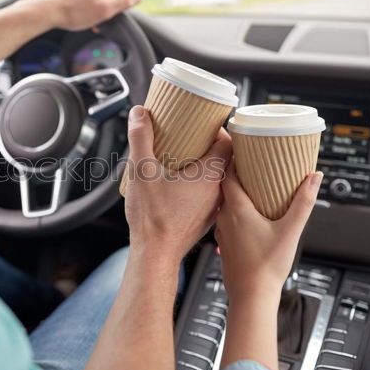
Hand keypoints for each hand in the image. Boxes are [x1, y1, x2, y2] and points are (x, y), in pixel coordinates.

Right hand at [124, 106, 231, 266]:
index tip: (205, 122)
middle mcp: (217, 192)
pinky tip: (182, 183)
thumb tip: (140, 115)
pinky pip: (209, 195)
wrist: (154, 255)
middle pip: (226, 160)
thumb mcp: (141, 171)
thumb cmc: (153, 221)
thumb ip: (140, 138)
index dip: (219, 129)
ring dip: (206, 166)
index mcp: (210, 176)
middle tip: (194, 135)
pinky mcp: (204, 219)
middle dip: (211, 145)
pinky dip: (200, 184)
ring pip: (218, 179)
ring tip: (187, 157)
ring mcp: (212, 208)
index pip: (229, 144)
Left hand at [215, 162, 322, 301]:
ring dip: (234, 194)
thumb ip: (304, 202)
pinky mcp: (224, 244)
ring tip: (250, 187)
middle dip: (235, 174)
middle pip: (224, 187)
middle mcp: (223, 217)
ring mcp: (221, 231)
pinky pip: (226, 220)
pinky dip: (234, 212)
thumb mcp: (291, 230)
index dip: (233, 160)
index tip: (242, 149)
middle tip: (249, 164)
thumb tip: (314, 178)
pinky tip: (247, 216)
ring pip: (224, 204)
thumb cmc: (267, 266)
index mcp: (236, 209)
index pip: (227, 174)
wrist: (251, 296)